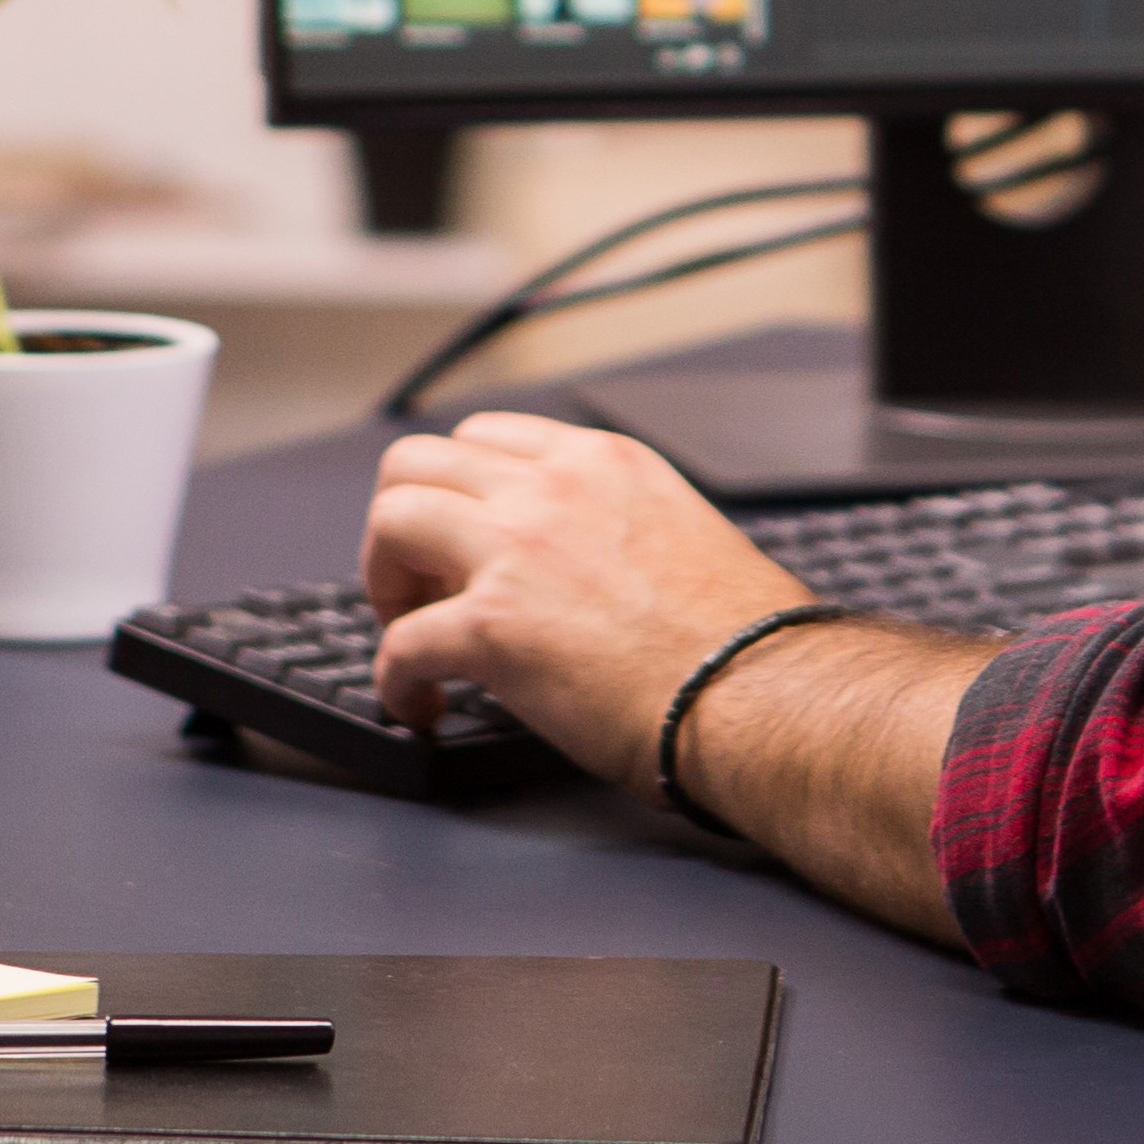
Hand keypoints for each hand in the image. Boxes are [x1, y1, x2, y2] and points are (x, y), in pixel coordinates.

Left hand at [362, 411, 814, 794]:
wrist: (759, 689)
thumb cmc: (741, 635)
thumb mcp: (680, 530)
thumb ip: (614, 524)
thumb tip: (577, 567)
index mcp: (604, 463)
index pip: (488, 437)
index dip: (459, 492)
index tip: (462, 544)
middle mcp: (553, 487)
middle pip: (415, 462)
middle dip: (402, 526)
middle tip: (422, 587)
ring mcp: (517, 548)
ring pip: (390, 520)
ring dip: (383, 583)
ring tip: (410, 632)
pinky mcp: (491, 624)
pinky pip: (398, 644)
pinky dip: (396, 681)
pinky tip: (423, 706)